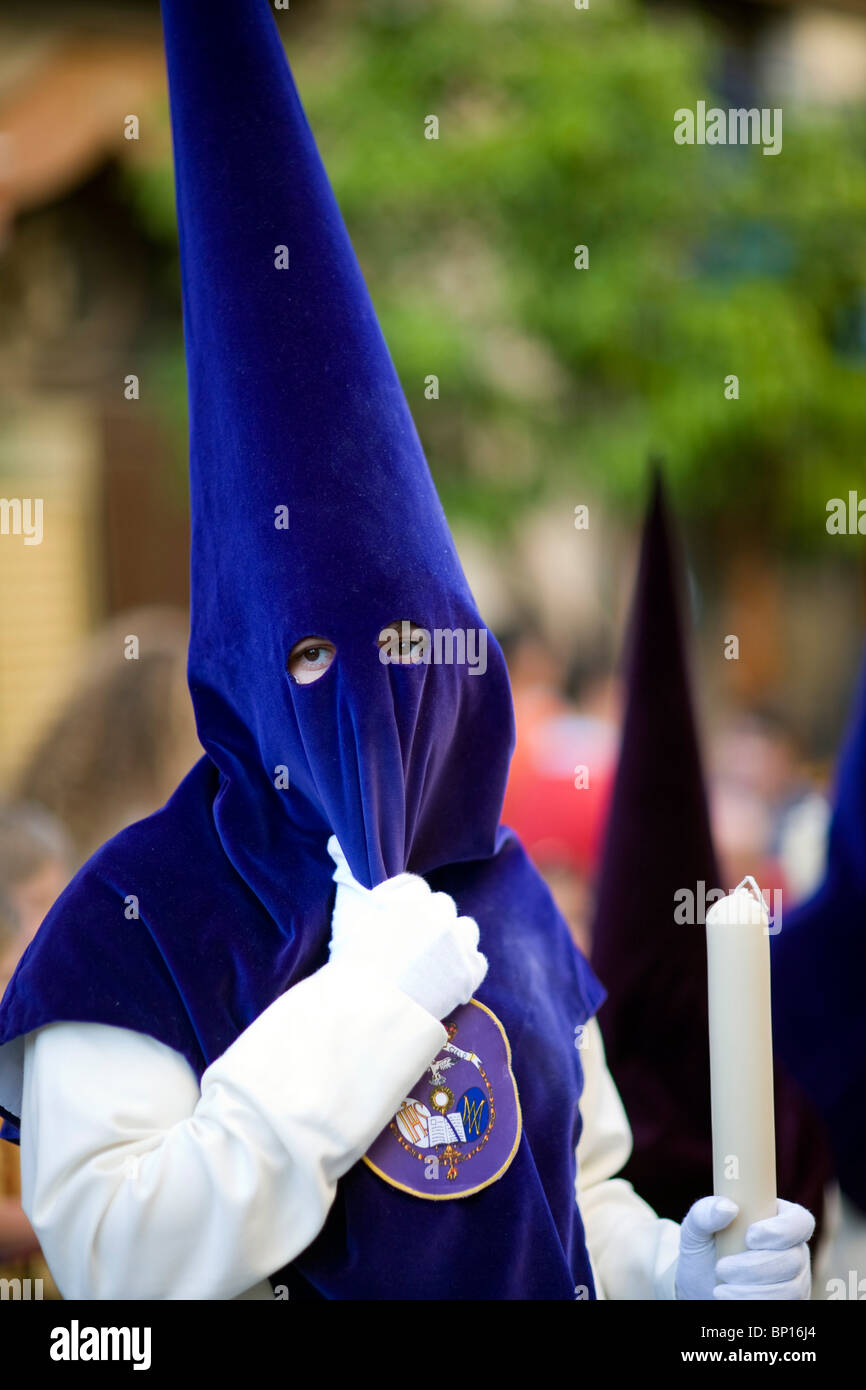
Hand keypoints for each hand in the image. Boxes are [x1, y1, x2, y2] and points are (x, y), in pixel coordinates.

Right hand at [326, 836, 487, 1020]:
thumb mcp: (347, 910)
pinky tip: (446, 980)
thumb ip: (348, 872)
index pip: (414, 887)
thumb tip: (335, 843)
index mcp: (410, 896)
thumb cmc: (352, 960)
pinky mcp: (470, 972)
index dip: (404, 904)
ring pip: (465, 930)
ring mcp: (458, 942)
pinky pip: (477, 962)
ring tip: (433, 961)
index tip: (395, 922)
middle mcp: (438, 912)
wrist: (370, 1009)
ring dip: (453, 941)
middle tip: (412, 944)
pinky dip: (465, 969)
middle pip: (442, 905)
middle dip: (431, 920)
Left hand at [675, 1196, 813, 1300]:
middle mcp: (793, 1249)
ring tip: (720, 1289)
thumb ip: (705, 1212)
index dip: (782, 1230)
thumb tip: (728, 1207)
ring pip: (790, 1289)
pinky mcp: (790, 1302)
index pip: (800, 1221)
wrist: (700, 1286)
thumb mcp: (696, 1228)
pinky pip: (783, 1306)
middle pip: (793, 1259)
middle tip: (721, 1268)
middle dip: (754, 1267)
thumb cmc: (703, 1250)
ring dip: (751, 1291)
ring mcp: (795, 1279)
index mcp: (778, 1219)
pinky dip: (753, 1303)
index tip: (750, 1237)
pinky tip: (730, 1299)